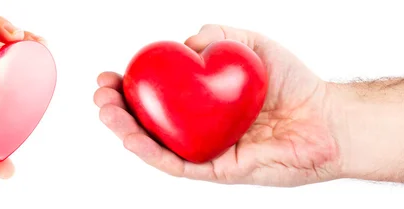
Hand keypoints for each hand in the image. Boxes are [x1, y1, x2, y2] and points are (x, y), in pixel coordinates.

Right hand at [94, 24, 339, 186]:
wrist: (326, 118)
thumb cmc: (293, 82)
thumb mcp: (251, 44)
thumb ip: (218, 36)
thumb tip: (184, 44)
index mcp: (200, 101)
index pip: (156, 95)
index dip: (128, 86)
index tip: (110, 75)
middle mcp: (197, 126)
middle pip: (148, 121)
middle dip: (118, 109)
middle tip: (101, 96)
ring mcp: (204, 149)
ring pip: (156, 145)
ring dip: (126, 131)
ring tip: (108, 114)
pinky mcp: (215, 170)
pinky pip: (178, 164)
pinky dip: (153, 153)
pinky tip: (133, 138)